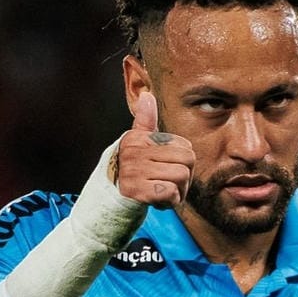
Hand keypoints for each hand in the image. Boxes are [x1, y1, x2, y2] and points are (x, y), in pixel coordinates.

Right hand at [115, 91, 195, 207]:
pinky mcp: (137, 192)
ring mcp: (134, 172)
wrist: (109, 201)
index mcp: (138, 138)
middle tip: (169, 183)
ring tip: (163, 192)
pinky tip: (158, 201)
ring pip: (182, 176)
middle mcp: (134, 152)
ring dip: (178, 191)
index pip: (185, 146)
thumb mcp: (137, 144)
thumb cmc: (131, 171)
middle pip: (188, 160)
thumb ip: (145, 121)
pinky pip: (171, 192)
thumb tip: (147, 96)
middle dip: (185, 177)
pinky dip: (170, 201)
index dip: (182, 162)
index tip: (166, 169)